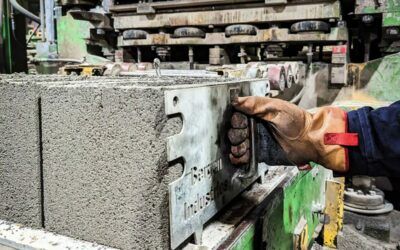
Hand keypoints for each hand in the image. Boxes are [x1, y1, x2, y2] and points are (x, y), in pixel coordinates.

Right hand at [231, 96, 349, 172]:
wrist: (310, 140)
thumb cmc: (297, 121)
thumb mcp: (276, 108)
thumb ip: (255, 104)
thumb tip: (236, 101)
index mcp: (257, 115)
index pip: (237, 117)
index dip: (236, 121)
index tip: (240, 123)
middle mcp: (255, 128)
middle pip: (235, 131)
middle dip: (235, 135)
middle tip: (244, 136)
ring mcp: (256, 142)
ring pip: (237, 145)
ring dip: (236, 147)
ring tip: (242, 148)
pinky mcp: (259, 154)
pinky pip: (244, 157)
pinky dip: (238, 158)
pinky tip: (239, 156)